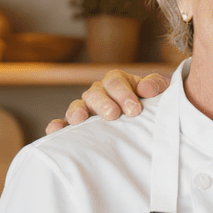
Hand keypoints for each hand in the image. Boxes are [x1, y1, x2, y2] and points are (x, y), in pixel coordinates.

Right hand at [45, 70, 167, 134]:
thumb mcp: (158, 92)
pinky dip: (58, 126)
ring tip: (79, 119)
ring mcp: (86, 108)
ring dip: (77, 111)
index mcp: (117, 81)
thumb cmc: (151, 104)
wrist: (145, 119)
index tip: (135, 110)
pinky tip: (55, 131)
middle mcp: (98, 92)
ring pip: (78, 105)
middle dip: (103, 103)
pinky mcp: (77, 125)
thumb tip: (147, 89)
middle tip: (113, 114)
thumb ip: (155, 86)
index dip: (124, 94)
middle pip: (96, 93)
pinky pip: (64, 123)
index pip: (116, 82)